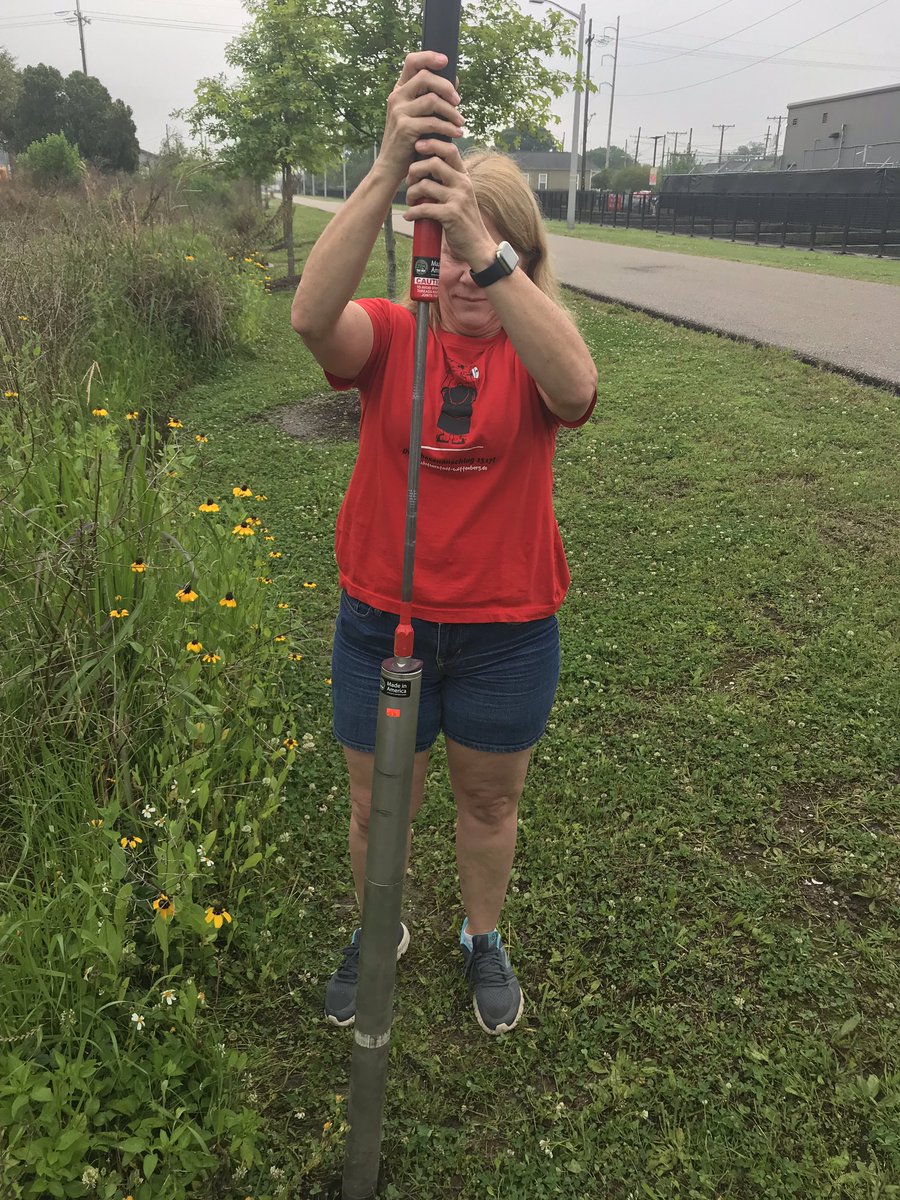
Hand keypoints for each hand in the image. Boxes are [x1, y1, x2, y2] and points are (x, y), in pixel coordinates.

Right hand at [378, 52, 463, 183]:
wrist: (391, 167)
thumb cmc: (408, 141)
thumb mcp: (417, 116)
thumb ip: (430, 98)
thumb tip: (454, 81)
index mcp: (400, 90)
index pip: (412, 62)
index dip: (429, 57)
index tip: (446, 61)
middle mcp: (397, 97)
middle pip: (425, 77)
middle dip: (446, 87)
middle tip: (458, 101)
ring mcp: (399, 112)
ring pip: (432, 100)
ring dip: (451, 111)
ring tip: (460, 123)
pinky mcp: (405, 128)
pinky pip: (433, 122)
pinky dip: (448, 128)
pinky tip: (456, 133)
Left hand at [403, 139, 494, 268]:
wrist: (477, 245)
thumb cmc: (464, 222)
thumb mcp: (460, 196)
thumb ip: (448, 182)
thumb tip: (426, 170)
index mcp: (464, 177)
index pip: (450, 150)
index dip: (432, 144)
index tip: (418, 146)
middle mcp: (462, 184)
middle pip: (433, 163)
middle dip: (415, 170)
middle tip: (409, 181)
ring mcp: (458, 199)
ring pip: (425, 185)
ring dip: (412, 193)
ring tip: (410, 201)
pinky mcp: (451, 215)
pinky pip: (425, 208)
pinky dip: (413, 212)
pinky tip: (409, 216)